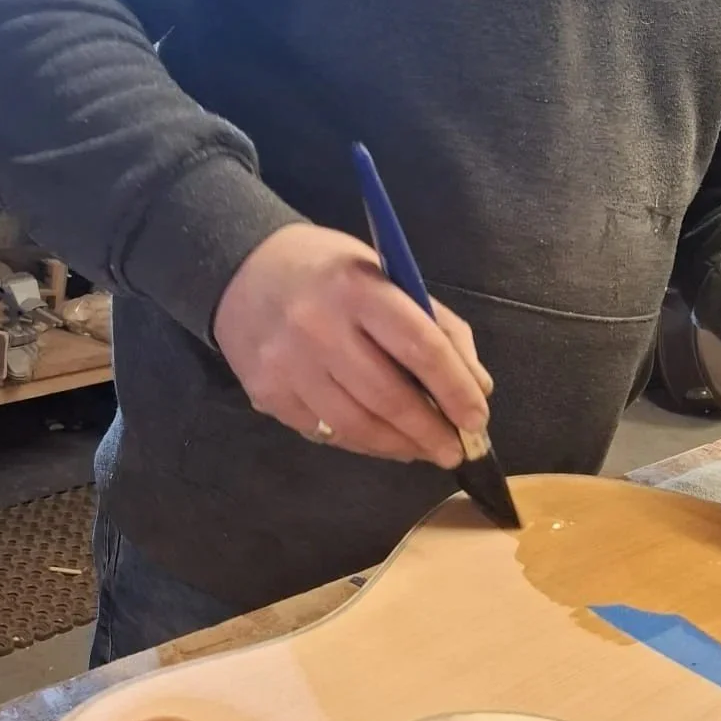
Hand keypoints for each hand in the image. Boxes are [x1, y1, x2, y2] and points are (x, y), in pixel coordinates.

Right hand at [213, 223, 492, 465]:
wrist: (243, 269)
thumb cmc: (330, 272)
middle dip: (430, 432)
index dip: (455, 390)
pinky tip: (382, 441)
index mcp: (359, 289)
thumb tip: (476, 387)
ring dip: (399, 446)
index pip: (421, 348)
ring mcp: (288, 364)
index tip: (477, 417)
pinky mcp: (267, 393)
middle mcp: (319, 327)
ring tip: (423, 451)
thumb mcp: (387, 275)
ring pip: (356, 425)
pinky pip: (325, 432)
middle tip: (455, 450)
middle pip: (389, 397)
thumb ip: (436, 325)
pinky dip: (361, 443)